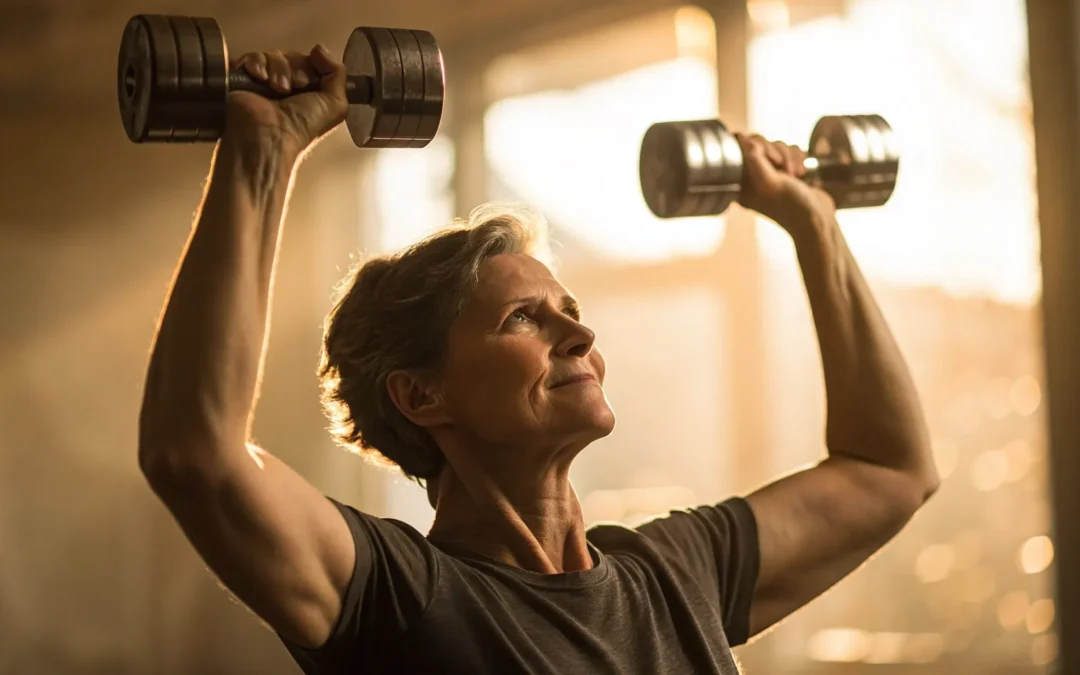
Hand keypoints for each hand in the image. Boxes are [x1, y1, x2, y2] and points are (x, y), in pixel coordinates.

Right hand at [224, 45, 348, 156]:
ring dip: (279, 70)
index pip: (311, 61)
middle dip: (296, 69)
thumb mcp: (335, 104)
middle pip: (292, 55)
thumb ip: (338, 74)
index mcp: (307, 90)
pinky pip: (252, 57)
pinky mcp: (243, 77)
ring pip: (273, 55)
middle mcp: (286, 85)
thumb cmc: (302, 126)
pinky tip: (261, 79)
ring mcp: (264, 81)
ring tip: (278, 90)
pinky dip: (258, 64)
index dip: (312, 66)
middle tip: (294, 88)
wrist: (270, 136)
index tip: (309, 82)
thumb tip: (320, 49)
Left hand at [735, 133, 835, 229]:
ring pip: (776, 144)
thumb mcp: (770, 182)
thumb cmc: (792, 206)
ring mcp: (770, 173)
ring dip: (790, 156)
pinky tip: (802, 173)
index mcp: (740, 184)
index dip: (754, 146)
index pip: (737, 150)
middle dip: (777, 152)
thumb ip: (754, 160)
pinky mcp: (786, 170)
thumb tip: (743, 139)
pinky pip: (789, 149)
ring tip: (796, 175)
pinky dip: (798, 158)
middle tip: (785, 171)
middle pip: (758, 143)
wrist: (819, 220)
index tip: (770, 158)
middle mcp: (752, 177)